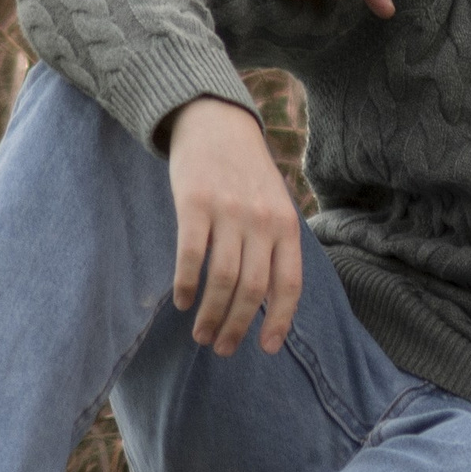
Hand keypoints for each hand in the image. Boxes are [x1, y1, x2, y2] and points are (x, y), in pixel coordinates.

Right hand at [167, 97, 304, 355]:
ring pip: (222, 280)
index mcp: (287, 226)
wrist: (217, 123)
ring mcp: (230, 212)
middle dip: (237, 327)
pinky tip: (181, 302)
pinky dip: (185, 285)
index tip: (265, 348)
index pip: (289, 285)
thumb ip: (275, 247)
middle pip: (252, 290)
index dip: (280, 322)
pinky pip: (191, 256)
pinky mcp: (195, 203)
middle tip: (221, 348)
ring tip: (200, 335)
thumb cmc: (247, 174)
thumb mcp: (275, 206)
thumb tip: (268, 302)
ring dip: (210, 315)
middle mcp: (263, 221)